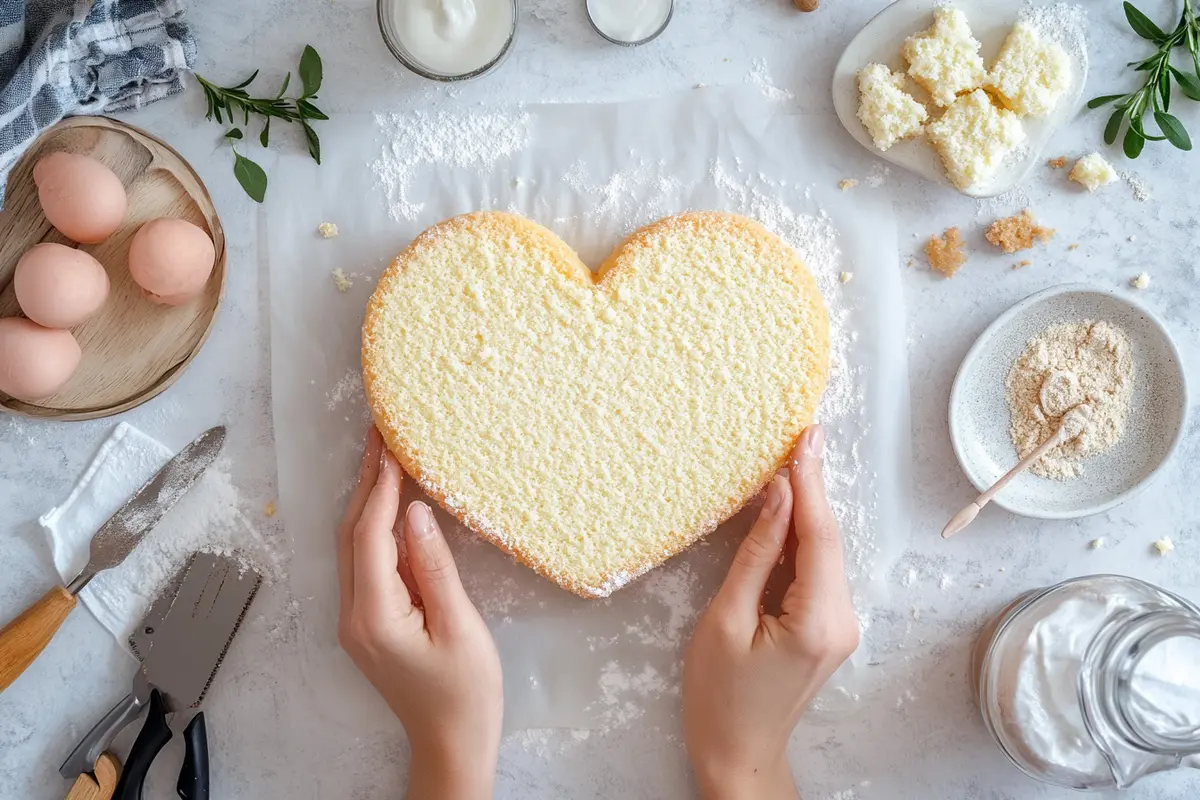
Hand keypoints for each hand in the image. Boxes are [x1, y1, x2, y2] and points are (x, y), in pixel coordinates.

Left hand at [336, 427, 502, 799]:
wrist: (451, 745)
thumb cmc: (466, 693)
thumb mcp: (460, 627)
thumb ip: (435, 567)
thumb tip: (417, 511)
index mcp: (374, 615)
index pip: (370, 535)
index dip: (381, 487)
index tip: (391, 443)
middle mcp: (353, 615)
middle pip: (351, 535)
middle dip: (366, 482)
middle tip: (379, 435)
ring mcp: (356, 620)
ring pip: (354, 547)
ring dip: (368, 502)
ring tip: (384, 457)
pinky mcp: (368, 623)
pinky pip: (366, 564)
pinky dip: (375, 529)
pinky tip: (392, 507)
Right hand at [683, 425, 859, 799]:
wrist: (737, 750)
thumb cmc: (719, 694)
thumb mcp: (726, 618)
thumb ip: (756, 555)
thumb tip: (777, 498)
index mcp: (817, 621)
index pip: (818, 537)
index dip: (810, 484)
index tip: (805, 438)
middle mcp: (842, 620)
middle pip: (826, 541)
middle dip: (810, 489)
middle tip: (801, 436)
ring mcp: (841, 625)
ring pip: (823, 553)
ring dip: (804, 512)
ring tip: (790, 461)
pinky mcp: (829, 627)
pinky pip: (815, 572)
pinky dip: (800, 540)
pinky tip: (784, 512)